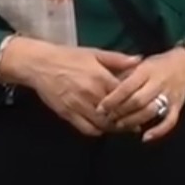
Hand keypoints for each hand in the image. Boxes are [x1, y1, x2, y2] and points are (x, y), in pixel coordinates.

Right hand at [1, 37, 140, 135]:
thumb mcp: (95, 53)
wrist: (41, 64)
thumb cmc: (70, 57)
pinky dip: (97, 131)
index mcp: (100, 78)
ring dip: (113, 128)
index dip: (135, 103)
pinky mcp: (68, 115)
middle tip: (135, 122)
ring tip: (121, 127)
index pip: (124, 96)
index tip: (143, 106)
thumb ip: (118, 59)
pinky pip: (86, 129)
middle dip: (127, 119)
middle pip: (115, 114)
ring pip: (102, 124)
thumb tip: (139, 60)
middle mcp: (91, 94)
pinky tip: (102, 128)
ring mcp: (79, 106)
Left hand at [96, 48, 184, 141]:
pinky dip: (158, 131)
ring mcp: (169, 95)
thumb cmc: (158, 64)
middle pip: (138, 101)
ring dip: (134, 121)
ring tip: (120, 126)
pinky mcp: (178, 106)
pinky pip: (169, 121)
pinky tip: (145, 138)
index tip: (100, 108)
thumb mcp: (141, 64)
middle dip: (121, 112)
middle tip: (107, 118)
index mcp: (146, 70)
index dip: (113, 99)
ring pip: (151, 112)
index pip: (127, 86)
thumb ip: (125, 74)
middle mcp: (158, 82)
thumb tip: (106, 88)